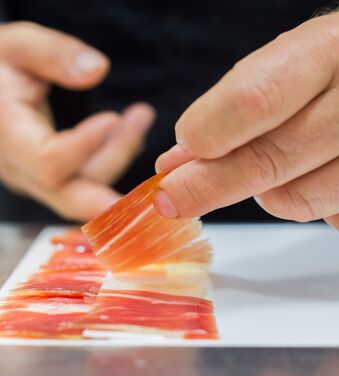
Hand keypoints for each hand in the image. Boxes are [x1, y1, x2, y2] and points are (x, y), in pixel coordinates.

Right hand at [0, 22, 154, 220]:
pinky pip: (89, 178)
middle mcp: (22, 169)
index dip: (83, 147)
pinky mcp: (54, 176)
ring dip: (121, 153)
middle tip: (153, 173)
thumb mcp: (16, 46)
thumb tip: (98, 69)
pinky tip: (131, 132)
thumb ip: (51, 54)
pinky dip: (113, 156)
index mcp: (7, 137)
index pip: (48, 162)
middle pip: (73, 194)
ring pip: (88, 184)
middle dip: (117, 181)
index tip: (114, 118)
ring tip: (141, 114)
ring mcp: (39, 178)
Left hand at [155, 4, 338, 240]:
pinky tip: (332, 176)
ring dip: (271, 192)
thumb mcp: (294, 61)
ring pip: (294, 203)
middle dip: (205, 187)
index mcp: (335, 51)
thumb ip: (235, 108)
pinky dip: (321, 208)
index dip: (203, 138)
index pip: (250, 104)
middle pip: (264, 164)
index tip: (176, 159)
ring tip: (286, 162)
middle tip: (172, 198)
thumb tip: (179, 161)